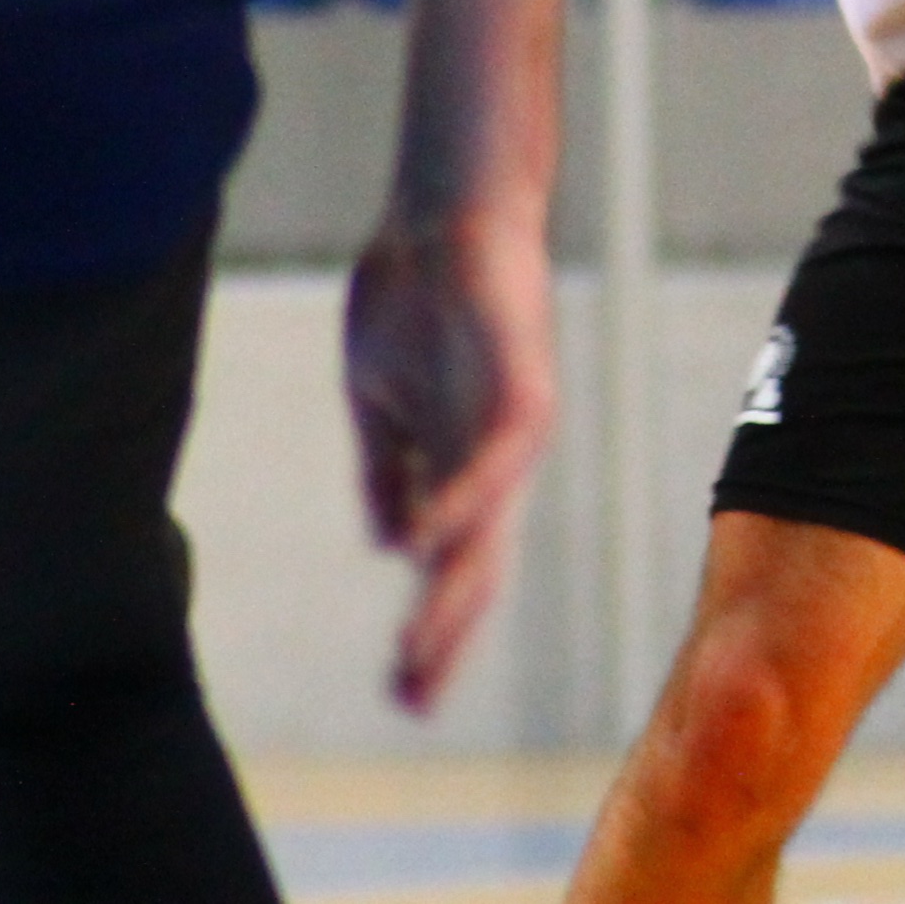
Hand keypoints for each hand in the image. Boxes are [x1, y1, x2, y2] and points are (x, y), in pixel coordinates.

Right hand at [343, 203, 555, 712]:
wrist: (443, 206)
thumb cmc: (412, 292)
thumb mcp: (380, 396)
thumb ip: (389, 468)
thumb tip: (393, 547)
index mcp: (462, 461)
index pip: (449, 563)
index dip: (429, 626)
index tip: (399, 690)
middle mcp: (497, 457)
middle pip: (477, 564)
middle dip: (443, 633)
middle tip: (411, 699)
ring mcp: (513, 422)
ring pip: (491, 526)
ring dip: (452, 589)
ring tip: (420, 647)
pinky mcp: (524, 383)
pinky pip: (501, 457)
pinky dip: (462, 502)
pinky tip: (429, 545)